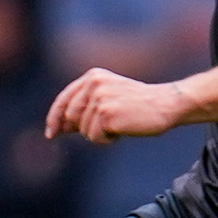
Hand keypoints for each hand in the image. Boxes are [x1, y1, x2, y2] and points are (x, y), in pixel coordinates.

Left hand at [45, 67, 195, 143]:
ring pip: (83, 130)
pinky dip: (107, 140)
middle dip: (85, 129)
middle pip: (71, 117)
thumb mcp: (109, 100)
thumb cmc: (139, 106)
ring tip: (120, 125)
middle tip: (108, 128)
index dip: (54, 117)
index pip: (64, 99)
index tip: (51, 133)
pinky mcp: (106, 113)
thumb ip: (84, 110)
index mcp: (92, 76)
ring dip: (100, 135)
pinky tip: (123, 130)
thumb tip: (58, 128)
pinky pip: (95, 137)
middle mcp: (93, 84)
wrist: (166, 104)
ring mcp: (100, 98)